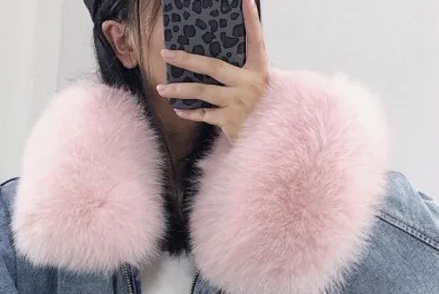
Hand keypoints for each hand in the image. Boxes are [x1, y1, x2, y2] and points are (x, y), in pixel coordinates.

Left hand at [156, 0, 268, 143]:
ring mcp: (238, 103)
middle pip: (213, 67)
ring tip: (161, 88)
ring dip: (180, 90)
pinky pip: (205, 115)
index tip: (245, 0)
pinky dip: (191, 113)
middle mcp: (248, 84)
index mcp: (259, 69)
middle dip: (187, 60)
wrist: (277, 135)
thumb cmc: (264, 106)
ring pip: (203, 92)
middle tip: (166, 54)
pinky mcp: (231, 122)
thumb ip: (243, 69)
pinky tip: (178, 109)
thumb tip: (215, 61)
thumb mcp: (261, 82)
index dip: (251, 19)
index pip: (255, 39)